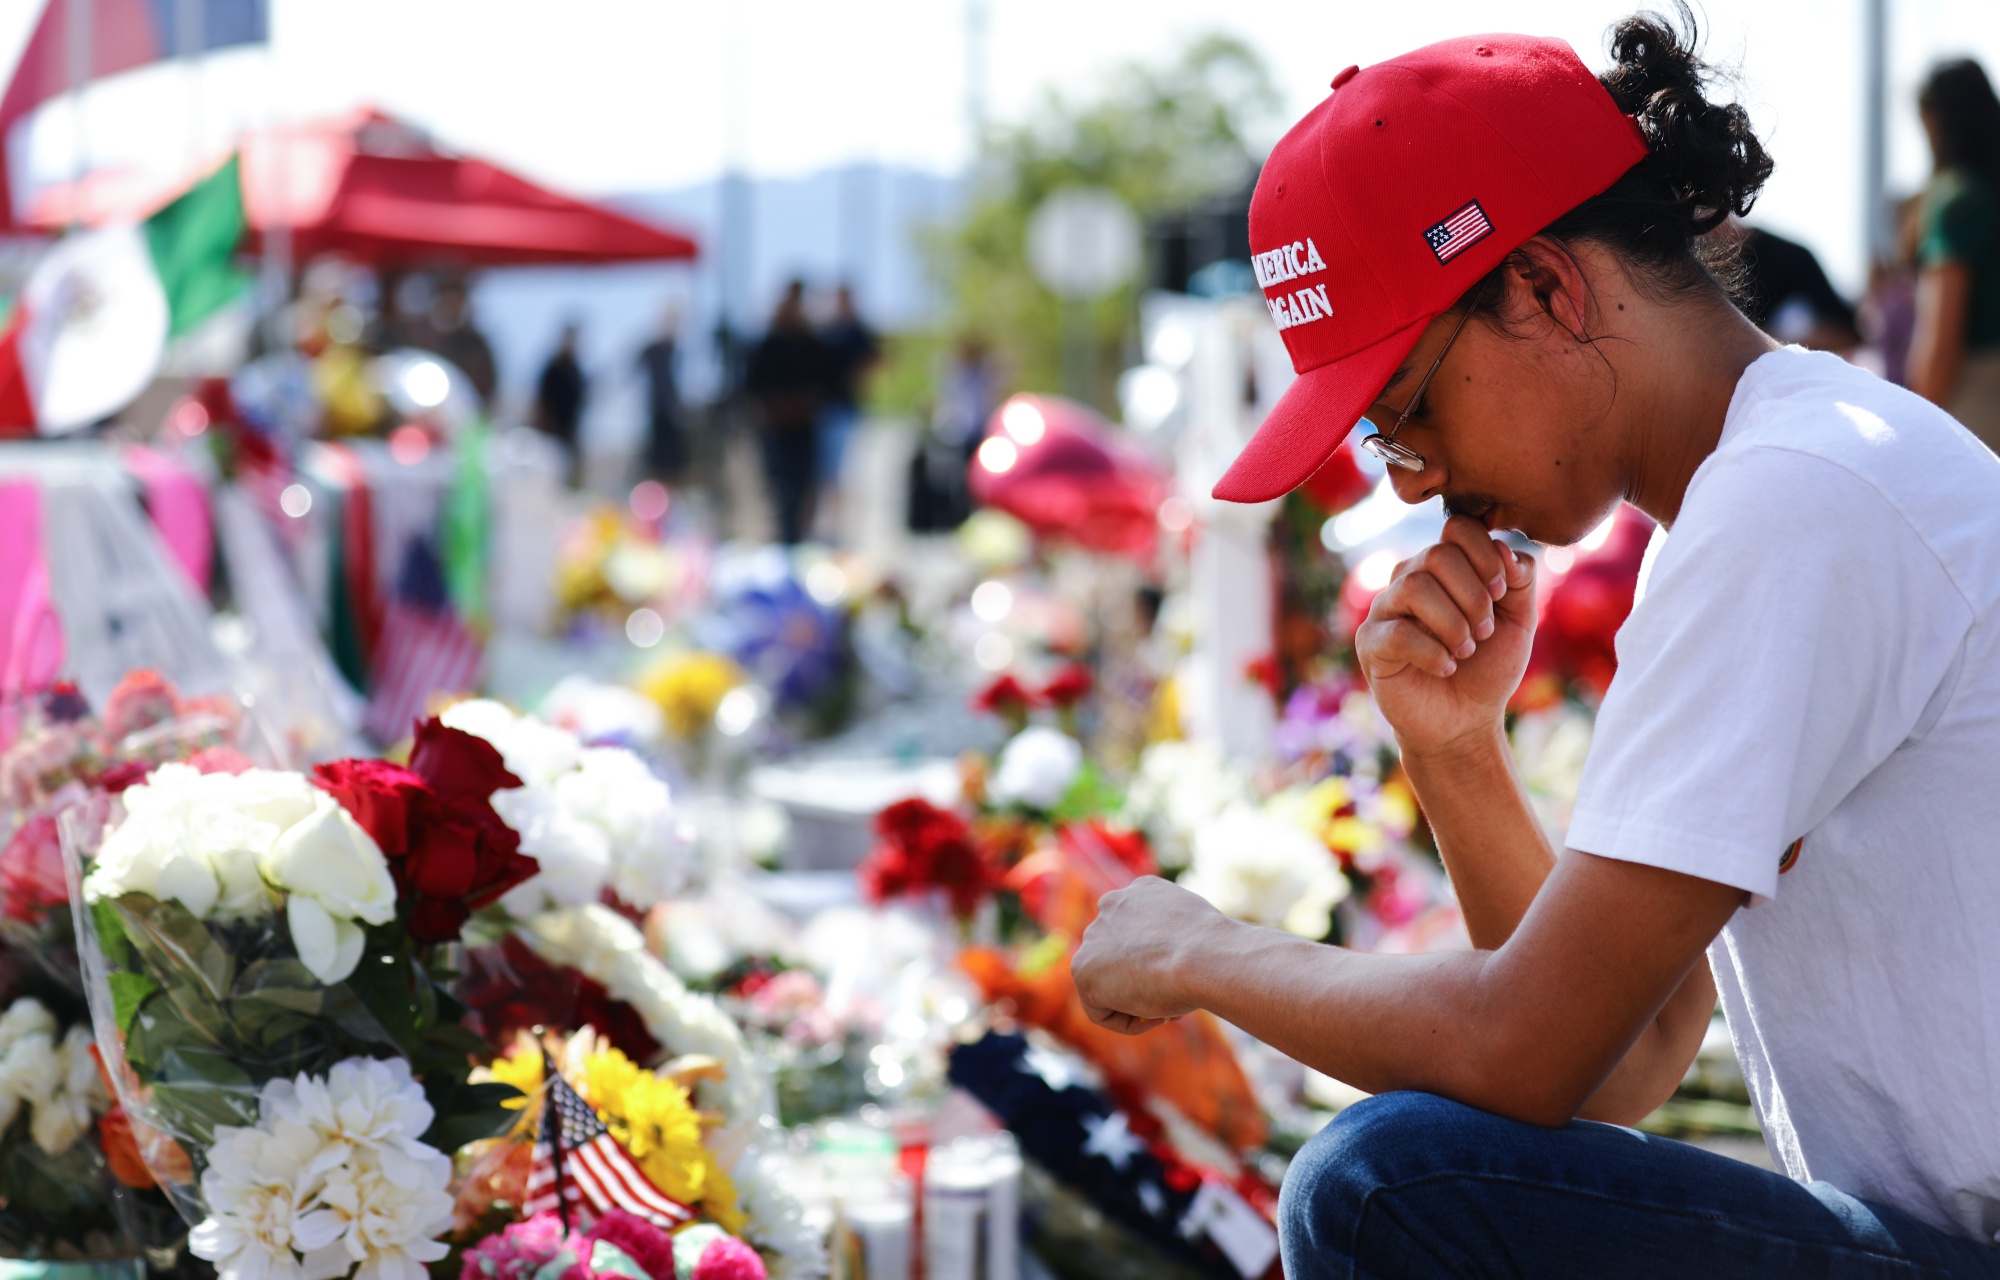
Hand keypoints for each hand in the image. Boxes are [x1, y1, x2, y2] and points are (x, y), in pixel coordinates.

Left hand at [1072, 877, 1224, 1034]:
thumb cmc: (1213, 949)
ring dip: (1133, 1001)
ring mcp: (1093, 936)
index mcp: (1141, 890)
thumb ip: (1175, 941)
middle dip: (1141, 978)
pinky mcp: (1083, 969)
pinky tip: (1155, 1015)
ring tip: (1166, 1009)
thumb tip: (1172, 963)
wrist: (1203, 957)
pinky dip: (1126, 1021)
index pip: (1141, 930)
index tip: (1181, 977)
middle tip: (1172, 996)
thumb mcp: (1198, 934)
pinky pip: (1099, 1009)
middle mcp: (1112, 905)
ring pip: (1108, 982)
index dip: (1161, 960)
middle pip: (1120, 954)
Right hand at [1356, 516, 1536, 754]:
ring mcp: (1386, 609)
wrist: (1464, 721)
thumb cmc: (1488, 666)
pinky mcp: (1371, 642)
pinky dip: (1433, 652)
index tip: (1500, 592)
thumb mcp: (1519, 620)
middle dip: (1472, 595)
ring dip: (1453, 623)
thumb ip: (1520, 578)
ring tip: (1465, 651)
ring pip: (1415, 587)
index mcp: (1445, 566)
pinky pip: (1399, 632)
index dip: (1485, 555)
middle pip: (1437, 554)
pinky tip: (1447, 668)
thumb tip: (1503, 549)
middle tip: (1484, 631)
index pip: (1459, 528)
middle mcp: (1410, 578)